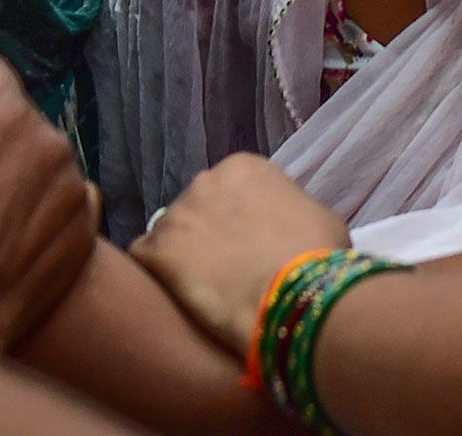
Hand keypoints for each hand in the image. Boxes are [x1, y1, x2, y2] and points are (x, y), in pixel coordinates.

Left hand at [129, 151, 349, 350]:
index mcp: (243, 167)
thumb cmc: (317, 255)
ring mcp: (176, 215)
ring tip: (200, 289)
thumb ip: (287, 209)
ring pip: (168, 234)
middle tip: (223, 269)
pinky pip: (144, 258)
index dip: (237, 220)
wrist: (295, 294)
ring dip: (180, 256)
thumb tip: (280, 227)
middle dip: (205, 235)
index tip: (247, 245)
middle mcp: (204, 181)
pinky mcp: (156, 252)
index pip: (227, 190)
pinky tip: (174, 294)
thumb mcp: (316, 215)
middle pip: (196, 208)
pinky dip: (156, 274)